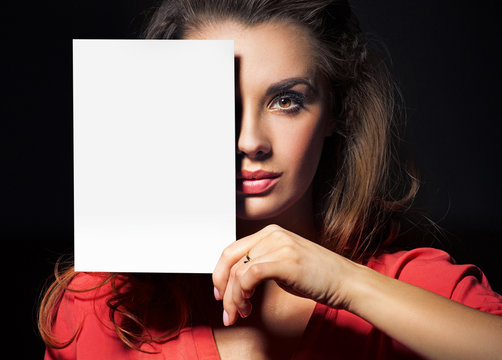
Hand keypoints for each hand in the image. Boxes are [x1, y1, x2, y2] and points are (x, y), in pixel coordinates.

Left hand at [212, 224, 361, 325]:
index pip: (231, 250)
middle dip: (222, 288)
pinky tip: (250, 304)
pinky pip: (249, 275)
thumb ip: (261, 263)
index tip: (220, 293)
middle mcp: (272, 234)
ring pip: (237, 272)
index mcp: (270, 232)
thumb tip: (235, 280)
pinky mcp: (285, 261)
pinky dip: (242, 293)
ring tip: (242, 312)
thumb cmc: (317, 276)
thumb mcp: (283, 262)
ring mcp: (279, 246)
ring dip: (234, 298)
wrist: (346, 281)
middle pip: (230, 259)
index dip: (219, 273)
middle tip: (227, 311)